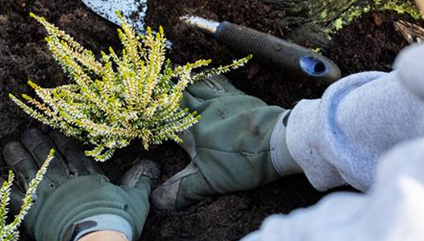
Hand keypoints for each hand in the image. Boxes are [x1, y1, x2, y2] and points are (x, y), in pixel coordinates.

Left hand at [0, 129, 158, 240]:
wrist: (96, 239)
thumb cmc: (117, 221)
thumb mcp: (135, 199)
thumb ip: (140, 180)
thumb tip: (153, 164)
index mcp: (86, 177)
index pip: (72, 153)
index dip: (61, 141)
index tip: (53, 130)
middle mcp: (65, 181)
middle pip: (47, 157)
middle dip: (36, 143)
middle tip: (27, 131)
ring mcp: (47, 196)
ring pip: (28, 170)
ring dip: (17, 157)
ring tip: (9, 146)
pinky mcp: (32, 212)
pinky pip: (13, 197)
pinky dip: (1, 187)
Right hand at [151, 75, 286, 209]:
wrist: (280, 142)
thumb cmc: (242, 161)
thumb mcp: (209, 181)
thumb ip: (182, 189)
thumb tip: (157, 200)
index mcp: (193, 126)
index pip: (166, 113)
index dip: (154, 107)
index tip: (143, 102)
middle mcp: (204, 107)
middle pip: (180, 92)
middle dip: (167, 89)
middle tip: (157, 83)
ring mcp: (224, 99)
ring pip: (199, 84)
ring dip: (187, 81)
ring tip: (177, 75)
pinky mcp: (242, 97)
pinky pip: (221, 83)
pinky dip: (211, 80)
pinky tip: (210, 80)